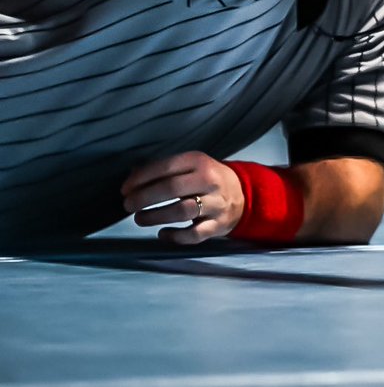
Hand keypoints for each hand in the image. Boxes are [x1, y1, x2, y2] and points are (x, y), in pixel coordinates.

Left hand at [120, 151, 244, 244]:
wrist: (243, 195)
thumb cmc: (206, 180)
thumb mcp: (190, 166)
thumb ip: (164, 170)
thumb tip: (132, 176)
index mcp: (199, 162)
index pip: (165, 167)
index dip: (141, 178)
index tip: (125, 189)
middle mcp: (209, 181)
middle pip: (171, 188)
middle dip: (144, 198)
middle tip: (128, 205)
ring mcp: (216, 204)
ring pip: (181, 211)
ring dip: (155, 216)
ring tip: (139, 219)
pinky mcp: (218, 225)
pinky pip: (194, 234)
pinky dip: (175, 237)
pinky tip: (163, 234)